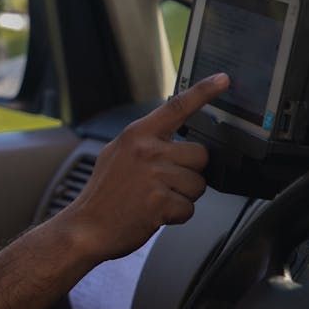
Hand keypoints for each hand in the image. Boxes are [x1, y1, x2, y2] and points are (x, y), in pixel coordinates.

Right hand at [60, 73, 227, 260]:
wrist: (86, 228)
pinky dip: (176, 216)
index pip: (176, 107)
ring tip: (155, 199)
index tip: (223, 80)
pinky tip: (154, 213)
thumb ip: (144, 142)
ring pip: (198, 184)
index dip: (203, 92)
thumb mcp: (116, 155)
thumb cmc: (102, 195)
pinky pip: (189, 208)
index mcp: (136, 135)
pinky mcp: (161, 202)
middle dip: (189, 172)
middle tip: (164, 182)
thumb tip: (171, 137)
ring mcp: (155, 176)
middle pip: (199, 155)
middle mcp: (147, 151)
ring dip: (182, 197)